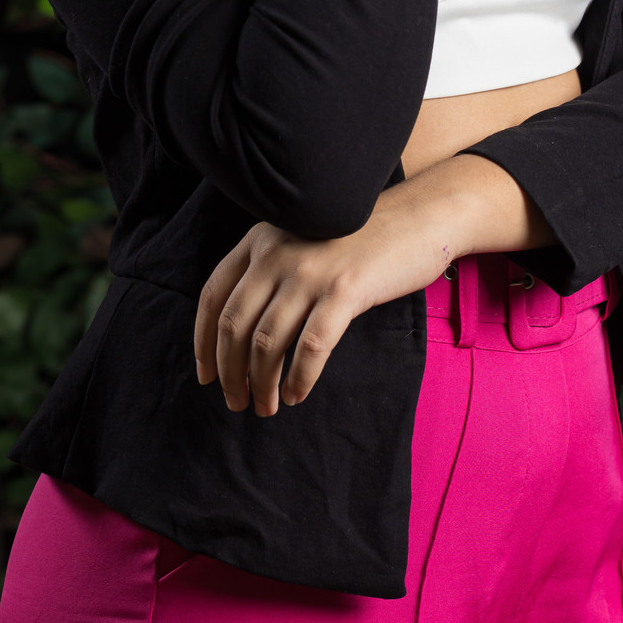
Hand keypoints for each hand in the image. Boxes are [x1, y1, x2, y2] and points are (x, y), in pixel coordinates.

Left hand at [194, 190, 451, 417]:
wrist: (420, 215)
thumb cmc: (362, 237)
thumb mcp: (302, 240)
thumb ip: (271, 269)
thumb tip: (242, 333)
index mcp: (260, 238)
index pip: (212, 295)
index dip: (203, 342)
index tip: (205, 375)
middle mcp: (276, 251)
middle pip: (233, 324)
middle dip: (229, 372)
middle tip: (236, 401)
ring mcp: (310, 270)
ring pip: (266, 341)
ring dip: (261, 383)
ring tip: (266, 407)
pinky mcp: (344, 290)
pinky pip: (310, 346)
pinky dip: (299, 377)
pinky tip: (297, 394)